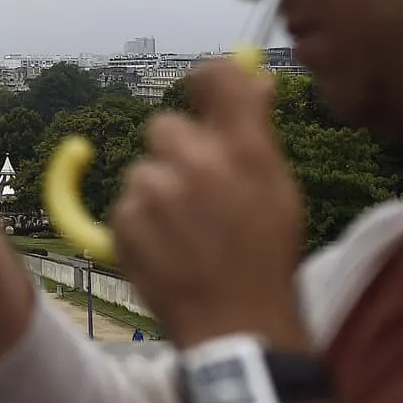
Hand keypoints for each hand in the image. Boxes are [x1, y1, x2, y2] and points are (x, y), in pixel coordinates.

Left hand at [110, 58, 307, 347]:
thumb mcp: (279, 189)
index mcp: (243, 150)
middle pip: (164, 126)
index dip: (207, 78)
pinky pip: (126, 205)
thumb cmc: (265, 256)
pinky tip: (168, 249)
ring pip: (143, 171)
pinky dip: (140, 223)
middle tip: (199, 187)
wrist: (236, 324)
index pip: (214, 78)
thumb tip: (253, 79)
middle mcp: (195, 162)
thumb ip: (258, 130)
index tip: (205, 89)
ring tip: (187, 232)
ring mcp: (153, 192)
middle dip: (177, 151)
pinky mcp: (124, 222)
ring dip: (158, 191)